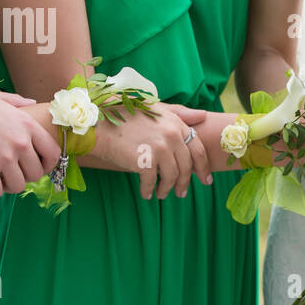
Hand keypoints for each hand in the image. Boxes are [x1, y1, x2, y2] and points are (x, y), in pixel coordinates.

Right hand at [0, 90, 59, 197]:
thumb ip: (18, 101)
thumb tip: (32, 102)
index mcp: (28, 125)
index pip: (54, 153)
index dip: (48, 165)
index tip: (39, 167)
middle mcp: (21, 142)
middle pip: (36, 173)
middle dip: (26, 177)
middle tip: (14, 174)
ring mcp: (5, 156)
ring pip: (19, 186)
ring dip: (10, 187)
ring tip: (1, 181)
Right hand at [95, 103, 210, 199]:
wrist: (98, 123)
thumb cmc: (125, 115)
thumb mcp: (156, 109)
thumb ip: (180, 113)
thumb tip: (204, 115)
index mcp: (176, 123)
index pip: (198, 149)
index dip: (203, 167)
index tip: (206, 180)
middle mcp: (171, 135)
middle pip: (186, 166)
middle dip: (185, 183)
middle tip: (181, 193)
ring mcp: (159, 148)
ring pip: (172, 176)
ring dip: (167, 189)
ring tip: (161, 194)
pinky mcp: (144, 160)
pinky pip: (151, 182)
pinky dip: (148, 190)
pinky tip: (146, 194)